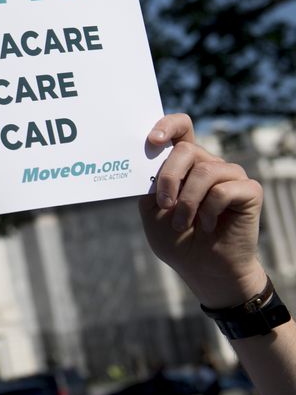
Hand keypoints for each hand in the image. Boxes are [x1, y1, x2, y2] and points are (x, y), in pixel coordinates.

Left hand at [140, 113, 267, 307]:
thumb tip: (144, 159)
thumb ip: (149, 182)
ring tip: (182, 223)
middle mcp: (208, 163)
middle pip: (186, 150)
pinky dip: (209, 211)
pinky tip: (209, 225)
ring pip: (204, 171)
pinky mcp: (249, 191)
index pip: (180, 128)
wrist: (202, 268)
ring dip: (187, 202)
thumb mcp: (151, 208)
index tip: (153, 140)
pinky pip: (223, 190)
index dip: (167, 125)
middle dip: (168, 177)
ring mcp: (231, 175)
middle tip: (163, 204)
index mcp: (184, 163)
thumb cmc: (175, 238)